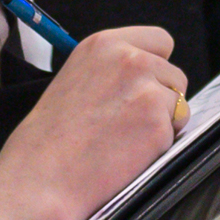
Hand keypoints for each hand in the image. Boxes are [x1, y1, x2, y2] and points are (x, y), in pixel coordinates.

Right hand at [0, 26, 188, 219]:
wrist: (40, 179)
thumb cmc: (48, 139)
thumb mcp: (75, 80)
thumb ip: (111, 72)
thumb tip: (146, 78)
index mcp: (103, 44)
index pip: (160, 40)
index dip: (156, 66)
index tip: (142, 86)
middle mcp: (129, 59)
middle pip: (174, 75)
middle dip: (161, 98)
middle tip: (127, 123)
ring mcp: (147, 90)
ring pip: (179, 105)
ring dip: (162, 123)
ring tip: (123, 141)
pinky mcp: (158, 124)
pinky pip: (176, 133)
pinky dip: (159, 147)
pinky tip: (127, 155)